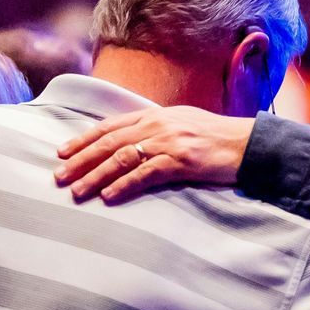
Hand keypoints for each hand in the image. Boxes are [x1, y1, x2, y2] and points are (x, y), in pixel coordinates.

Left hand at [53, 106, 251, 203]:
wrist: (250, 143)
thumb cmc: (218, 136)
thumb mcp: (183, 123)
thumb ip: (157, 128)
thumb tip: (132, 140)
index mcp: (156, 115)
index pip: (110, 125)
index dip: (83, 139)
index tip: (62, 152)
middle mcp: (158, 125)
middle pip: (109, 142)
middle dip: (81, 160)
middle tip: (60, 177)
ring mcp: (169, 142)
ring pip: (121, 158)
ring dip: (96, 176)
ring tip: (78, 191)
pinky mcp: (181, 161)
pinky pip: (145, 174)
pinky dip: (124, 185)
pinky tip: (109, 195)